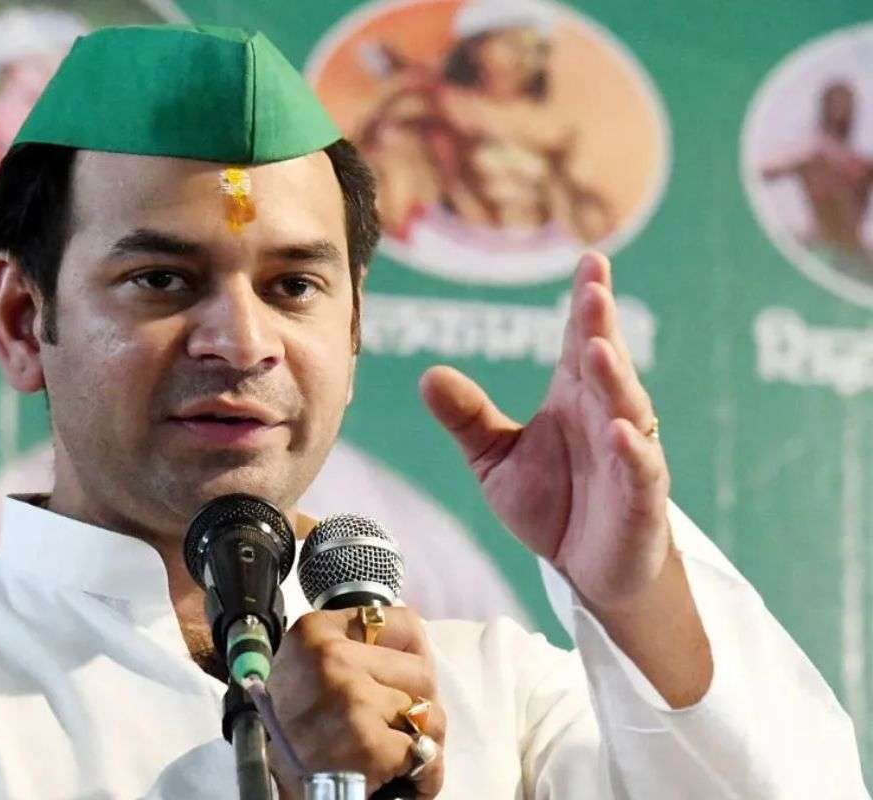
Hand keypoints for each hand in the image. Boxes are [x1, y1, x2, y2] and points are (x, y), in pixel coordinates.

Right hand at [266, 608, 445, 798]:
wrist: (273, 780)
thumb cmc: (296, 722)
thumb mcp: (311, 664)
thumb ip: (356, 646)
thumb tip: (420, 648)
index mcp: (317, 631)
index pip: (406, 624)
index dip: (412, 658)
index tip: (401, 679)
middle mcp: (331, 657)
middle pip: (422, 671)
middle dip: (418, 703)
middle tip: (396, 724)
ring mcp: (351, 698)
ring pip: (428, 712)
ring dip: (421, 738)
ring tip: (394, 749)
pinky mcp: (367, 742)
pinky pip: (425, 752)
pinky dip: (423, 773)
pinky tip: (403, 776)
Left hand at [421, 253, 670, 612]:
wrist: (589, 571)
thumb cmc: (554, 505)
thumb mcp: (496, 459)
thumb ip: (468, 417)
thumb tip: (427, 375)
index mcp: (574, 397)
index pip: (581, 340)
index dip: (585, 302)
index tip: (589, 260)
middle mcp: (606, 415)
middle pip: (605, 362)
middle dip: (601, 326)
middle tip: (593, 291)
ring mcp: (628, 454)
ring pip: (627, 407)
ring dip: (616, 378)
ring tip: (600, 350)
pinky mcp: (641, 498)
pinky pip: (640, 469)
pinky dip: (633, 451)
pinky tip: (620, 432)